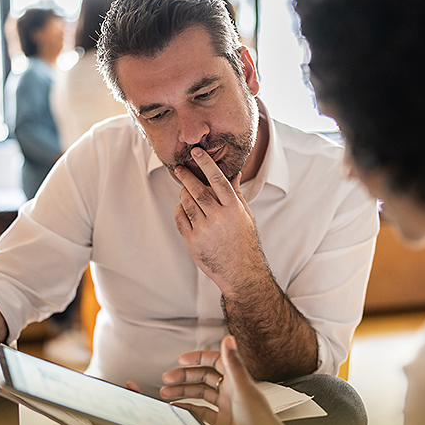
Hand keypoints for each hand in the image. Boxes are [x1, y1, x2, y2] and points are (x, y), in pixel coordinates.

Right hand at [161, 336, 299, 424]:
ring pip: (200, 394)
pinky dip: (189, 409)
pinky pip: (202, 412)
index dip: (198, 358)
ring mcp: (226, 406)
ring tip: (166, 392)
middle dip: (184, 376)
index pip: (214, 361)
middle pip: (203, 377)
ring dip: (183, 391)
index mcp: (236, 379)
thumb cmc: (261, 420)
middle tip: (167, 377)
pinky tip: (178, 408)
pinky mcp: (223, 422)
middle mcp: (231, 390)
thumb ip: (234, 364)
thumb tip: (229, 339)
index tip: (181, 359)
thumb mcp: (243, 389)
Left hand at [174, 147, 265, 294]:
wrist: (240, 271)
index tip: (197, 152)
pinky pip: (180, 219)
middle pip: (197, 189)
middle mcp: (218, 217)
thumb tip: (234, 174)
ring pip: (186, 203)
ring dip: (183, 193)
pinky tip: (183, 208)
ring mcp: (204, 230)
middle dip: (187, 176)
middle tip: (180, 168)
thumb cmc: (244, 241)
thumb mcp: (245, 216)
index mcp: (233, 208)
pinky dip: (179, 210)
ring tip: (184, 190)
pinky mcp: (193, 241)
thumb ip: (236, 194)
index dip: (206, 163)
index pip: (218, 180)